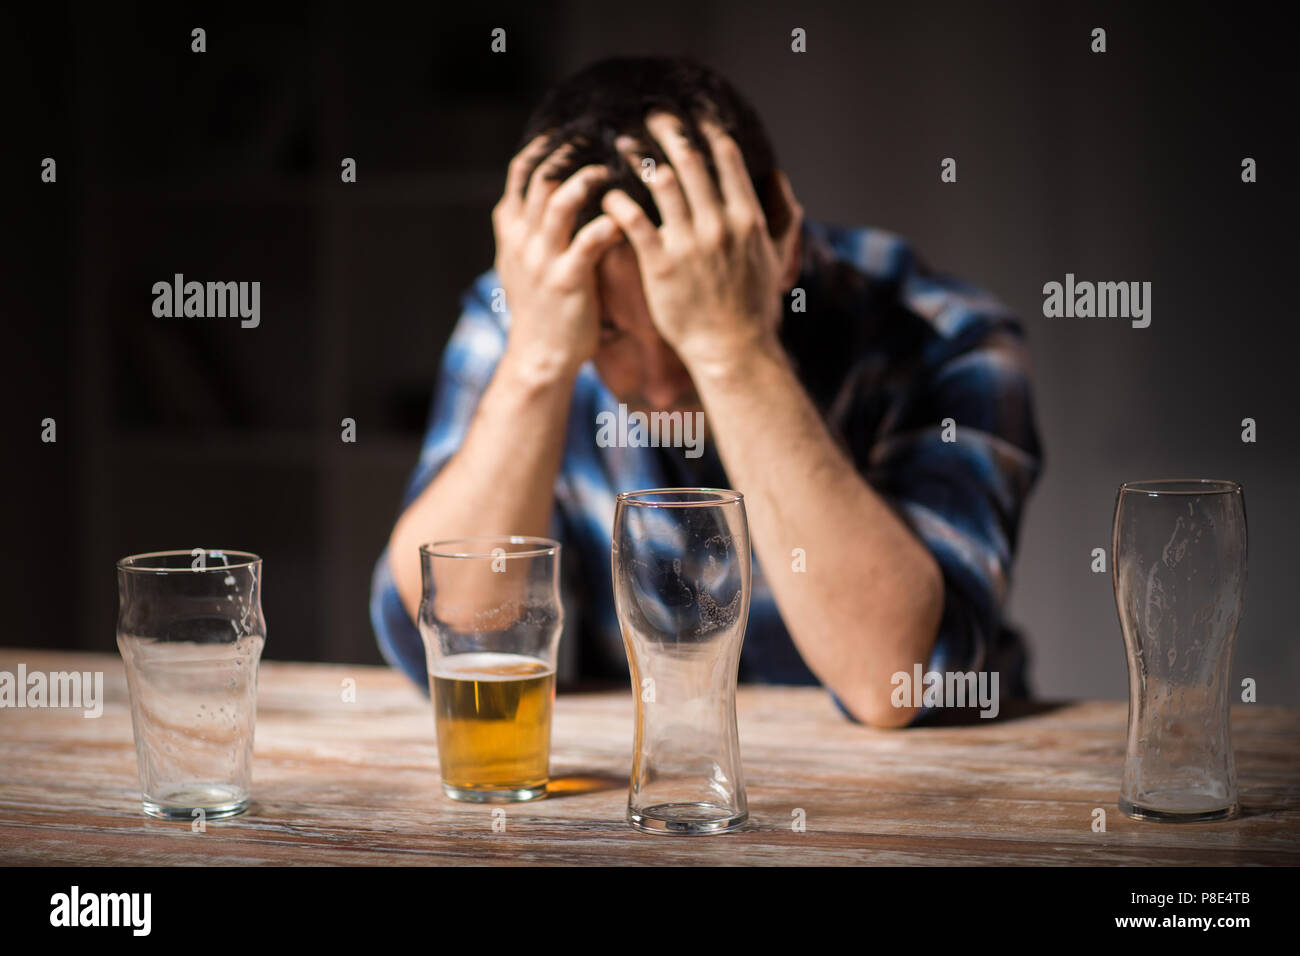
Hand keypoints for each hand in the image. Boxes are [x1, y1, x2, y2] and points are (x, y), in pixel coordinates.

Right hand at [492, 136, 623, 379]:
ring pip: (559, 202)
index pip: (521, 171)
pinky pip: (588, 241)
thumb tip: (543, 191)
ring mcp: (542, 260)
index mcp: (512, 230)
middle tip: (601, 138)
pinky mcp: (566, 282)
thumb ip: (529, 227)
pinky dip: (609, 223)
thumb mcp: (520, 263)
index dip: (547, 144)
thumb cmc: (541, 309)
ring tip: (612, 171)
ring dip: (588, 180)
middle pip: (541, 176)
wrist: (539, 357)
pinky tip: (626, 216)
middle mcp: (522, 240)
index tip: (573, 129)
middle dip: (571, 151)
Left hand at [599, 113, 801, 372]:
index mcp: (746, 217)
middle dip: (667, 129)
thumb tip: (780, 179)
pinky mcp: (661, 265)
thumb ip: (783, 217)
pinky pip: (634, 221)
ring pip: (659, 182)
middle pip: (688, 159)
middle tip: (650, 114)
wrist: (734, 351)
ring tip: (618, 144)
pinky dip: (617, 202)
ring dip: (636, 156)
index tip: (691, 116)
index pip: (725, 157)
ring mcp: (689, 243)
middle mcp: (718, 223)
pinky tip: (606, 194)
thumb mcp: (779, 259)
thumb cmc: (754, 308)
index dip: (705, 130)